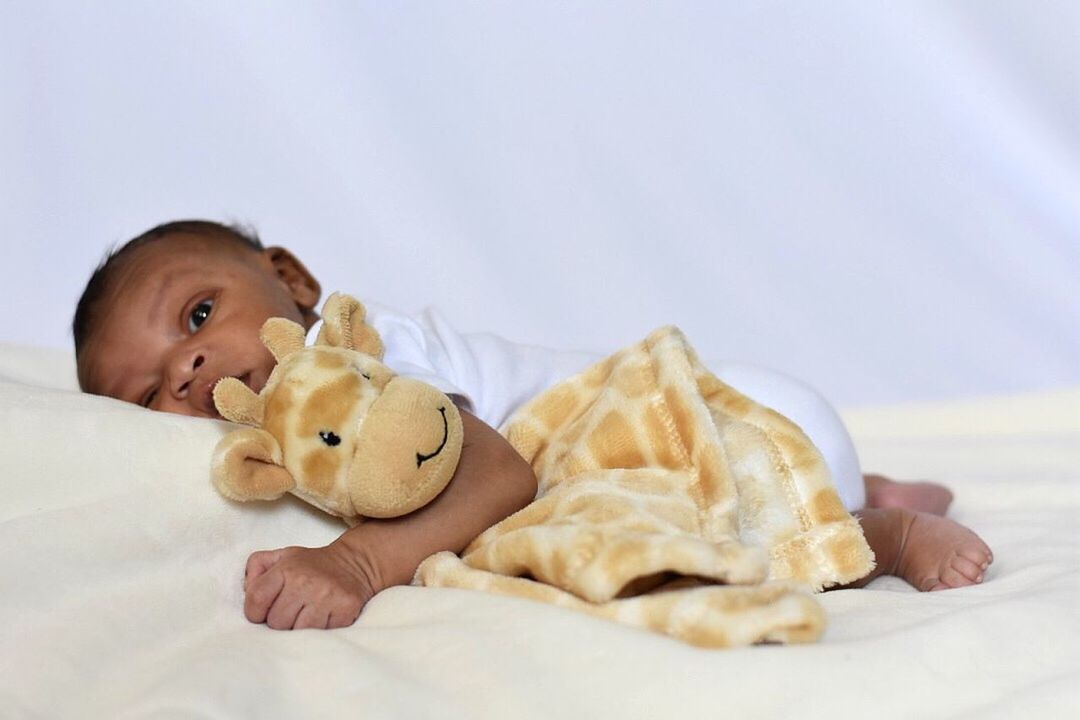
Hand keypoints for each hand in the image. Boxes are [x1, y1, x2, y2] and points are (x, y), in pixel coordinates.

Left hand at [243, 541, 378, 629]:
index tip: (264, 612)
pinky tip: (324, 617)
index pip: (256, 599)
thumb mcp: (282, 556)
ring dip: (299, 629)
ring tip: (306, 615)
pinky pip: (322, 635)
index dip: (255, 612)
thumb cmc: (311, 564)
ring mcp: (327, 596)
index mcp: (286, 569)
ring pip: (298, 633)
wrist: (354, 562)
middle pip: (276, 622)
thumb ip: (256, 567)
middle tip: (292, 611)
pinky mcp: (345, 609)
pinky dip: (321, 631)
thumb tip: (247, 590)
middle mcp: (306, 581)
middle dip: (280, 621)